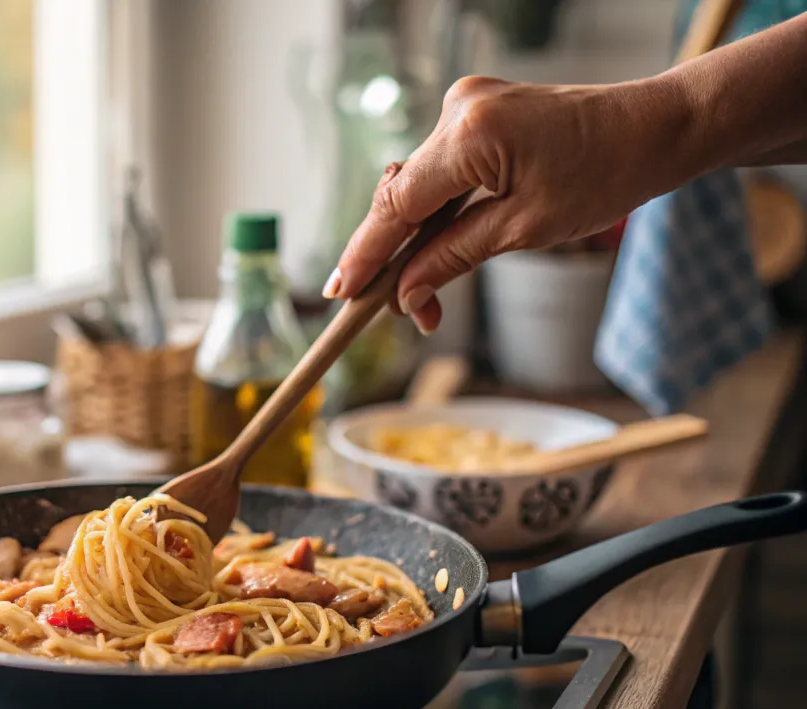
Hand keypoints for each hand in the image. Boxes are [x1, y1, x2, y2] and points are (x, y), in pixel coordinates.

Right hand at [324, 75, 690, 332]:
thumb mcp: (526, 229)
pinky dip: (436, 211)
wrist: (657, 127)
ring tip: (422, 297)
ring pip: (419, 185)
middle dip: (394, 257)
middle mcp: (460, 110)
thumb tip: (407, 294)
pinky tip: (434, 250)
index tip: (341, 293)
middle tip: (394, 312)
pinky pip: (440, 170)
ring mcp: (467, 106)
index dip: (365, 254)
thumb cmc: (607, 174)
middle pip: (402, 196)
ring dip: (416, 239)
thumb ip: (455, 257)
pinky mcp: (478, 112)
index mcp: (471, 135)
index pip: (397, 205)